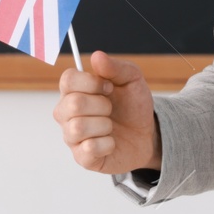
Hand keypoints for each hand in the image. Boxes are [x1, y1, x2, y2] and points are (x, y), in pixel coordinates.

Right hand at [54, 50, 160, 174]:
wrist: (147, 134)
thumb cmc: (133, 106)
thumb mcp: (132, 80)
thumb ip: (115, 67)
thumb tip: (97, 56)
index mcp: (74, 90)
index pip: (67, 79)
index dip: (92, 82)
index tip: (109, 87)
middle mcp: (67, 113)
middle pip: (73, 103)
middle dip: (102, 105)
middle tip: (111, 109)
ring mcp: (72, 136)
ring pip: (78, 127)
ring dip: (104, 125)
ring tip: (111, 126)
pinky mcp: (82, 158)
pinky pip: (89, 149)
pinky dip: (107, 143)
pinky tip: (111, 142)